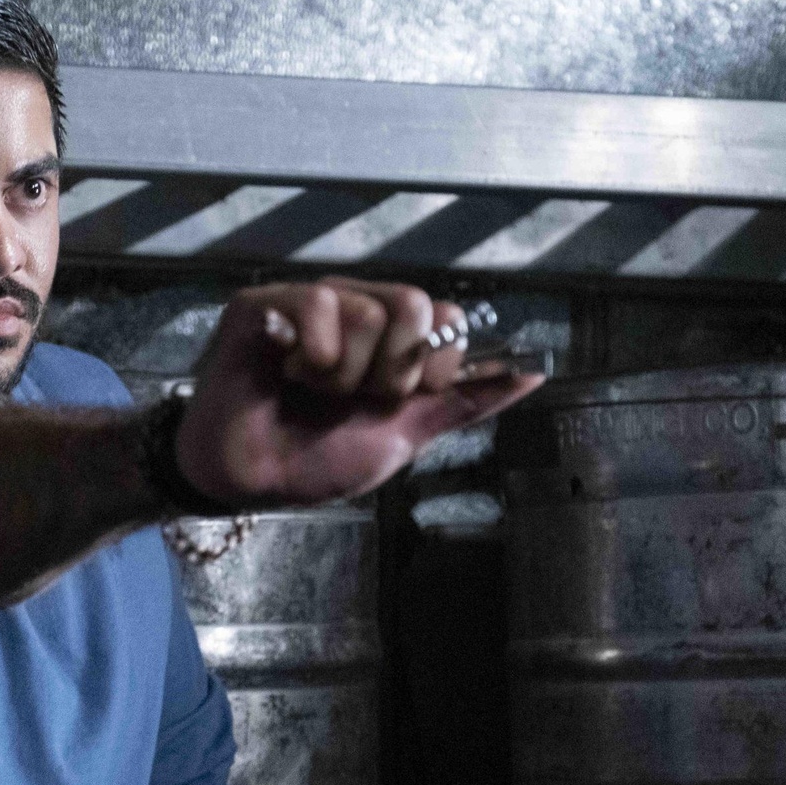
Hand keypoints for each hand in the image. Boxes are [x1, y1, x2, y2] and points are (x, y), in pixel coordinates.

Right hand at [175, 277, 542, 507]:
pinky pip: (318, 304)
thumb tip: (535, 374)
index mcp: (390, 337)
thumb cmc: (314, 458)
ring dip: (344, 374)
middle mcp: (354, 308)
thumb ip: (463, 402)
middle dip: (391, 372)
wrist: (251, 481)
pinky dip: (314, 354)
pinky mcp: (265, 305)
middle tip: (351, 398)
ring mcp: (310, 303)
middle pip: (415, 305)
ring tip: (309, 390)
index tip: (398, 401)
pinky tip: (287, 372)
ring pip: (368, 309)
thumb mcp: (404, 436)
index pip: (447, 316)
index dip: (434, 365)